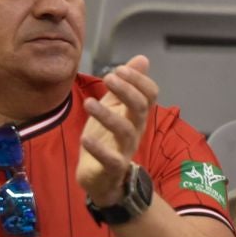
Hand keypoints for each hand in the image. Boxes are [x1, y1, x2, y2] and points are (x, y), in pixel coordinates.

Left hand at [78, 56, 156, 207]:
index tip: (119, 69)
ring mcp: (125, 149)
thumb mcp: (114, 108)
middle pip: (140, 108)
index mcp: (136, 115)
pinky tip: (86, 138)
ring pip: (125, 130)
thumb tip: (142, 59)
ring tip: (89, 103)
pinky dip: (99, 148)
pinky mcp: (113, 167)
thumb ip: (125, 85)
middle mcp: (136, 130)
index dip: (138, 79)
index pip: (150, 94)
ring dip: (107, 115)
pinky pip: (111, 159)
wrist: (101, 177)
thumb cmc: (107, 139)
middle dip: (126, 90)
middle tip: (109, 78)